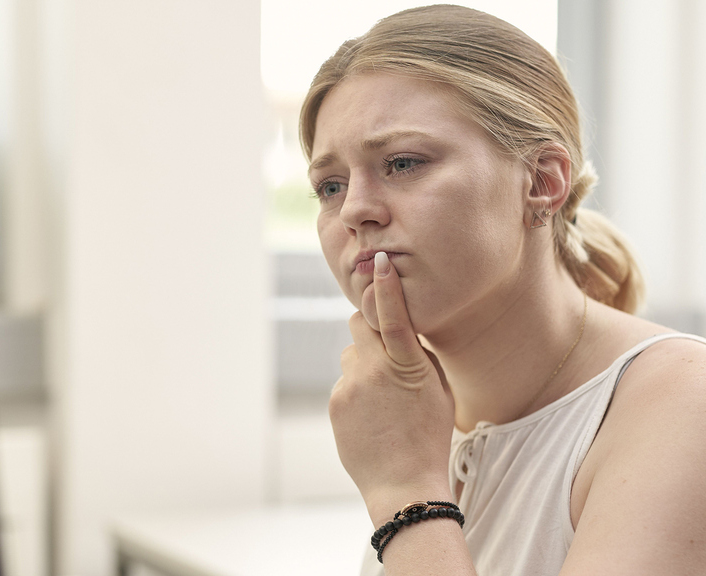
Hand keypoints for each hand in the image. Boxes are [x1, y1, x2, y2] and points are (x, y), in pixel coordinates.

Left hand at [329, 252, 455, 522]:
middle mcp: (373, 371)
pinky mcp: (335, 402)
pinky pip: (345, 381)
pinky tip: (372, 416)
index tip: (378, 261)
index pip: (394, 316)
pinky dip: (356, 390)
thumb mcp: (438, 390)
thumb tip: (400, 330)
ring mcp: (349, 386)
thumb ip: (418, 355)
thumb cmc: (429, 436)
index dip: (386, 287)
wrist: (403, 485)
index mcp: (407, 366)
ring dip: (364, 364)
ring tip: (384, 398)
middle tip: (385, 350)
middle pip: (360, 324)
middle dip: (370, 328)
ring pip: (351, 355)